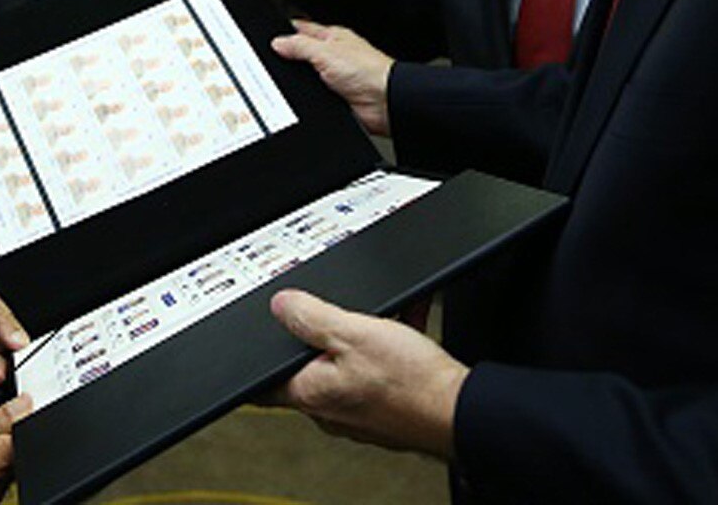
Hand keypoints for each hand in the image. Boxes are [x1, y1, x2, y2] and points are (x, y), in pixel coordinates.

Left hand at [0, 269, 29, 385]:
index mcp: (6, 301)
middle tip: (25, 357)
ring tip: (7, 367)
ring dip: (13, 365)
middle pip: (23, 338)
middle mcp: (3, 322)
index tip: (32, 341)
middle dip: (26, 350)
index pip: (27, 316)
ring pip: (11, 356)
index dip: (33, 328)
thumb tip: (19, 338)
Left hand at [268, 290, 465, 458]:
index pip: (263, 383)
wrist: (462, 409)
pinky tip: (401, 324)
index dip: (257, 360)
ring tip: (377, 317)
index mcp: (311, 393)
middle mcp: (331, 410)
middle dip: (319, 335)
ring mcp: (358, 413)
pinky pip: (373, 371)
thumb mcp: (352, 332)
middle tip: (331, 313)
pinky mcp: (385, 410)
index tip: (255, 344)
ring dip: (358, 336)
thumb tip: (281, 305)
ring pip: (345, 363)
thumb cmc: (410, 382)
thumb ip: (310, 316)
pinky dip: (382, 347)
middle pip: (308, 365)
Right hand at [271, 21, 391, 136]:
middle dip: (289, 57)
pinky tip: (301, 96)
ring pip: (306, 76)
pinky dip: (306, 96)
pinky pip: (312, 94)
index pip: (304, 30)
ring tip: (288, 79)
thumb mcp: (326, 52)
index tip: (271, 33)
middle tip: (274, 58)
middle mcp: (333, 57)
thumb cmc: (369, 71)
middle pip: (302, 54)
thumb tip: (278, 42)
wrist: (386, 102)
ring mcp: (333, 78)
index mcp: (333, 38)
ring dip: (299, 79)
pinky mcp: (334, 98)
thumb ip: (300, 46)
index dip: (287, 30)